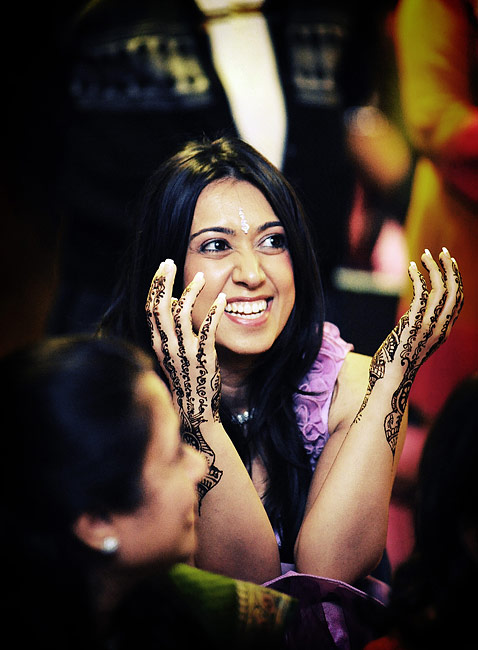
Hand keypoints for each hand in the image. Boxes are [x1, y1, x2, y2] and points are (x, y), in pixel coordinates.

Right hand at [145, 259, 226, 506]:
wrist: (195, 413)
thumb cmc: (185, 382)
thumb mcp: (172, 356)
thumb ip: (170, 335)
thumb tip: (174, 310)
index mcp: (158, 344)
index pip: (150, 310)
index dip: (155, 287)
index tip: (162, 269)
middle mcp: (167, 346)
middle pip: (159, 307)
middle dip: (164, 282)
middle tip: (170, 262)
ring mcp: (184, 352)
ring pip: (181, 315)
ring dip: (191, 292)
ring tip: (201, 276)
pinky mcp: (203, 358)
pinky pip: (207, 330)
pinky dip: (213, 311)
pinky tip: (222, 298)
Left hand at [355, 247, 463, 455]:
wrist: (389, 382)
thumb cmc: (395, 366)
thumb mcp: (413, 344)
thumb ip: (417, 330)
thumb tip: (410, 319)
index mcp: (443, 332)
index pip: (458, 301)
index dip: (456, 280)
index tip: (448, 264)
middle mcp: (441, 328)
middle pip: (455, 291)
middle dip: (449, 268)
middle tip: (440, 252)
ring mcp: (428, 326)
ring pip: (441, 289)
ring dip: (433, 268)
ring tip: (424, 255)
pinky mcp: (413, 323)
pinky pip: (421, 293)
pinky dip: (417, 277)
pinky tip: (411, 268)